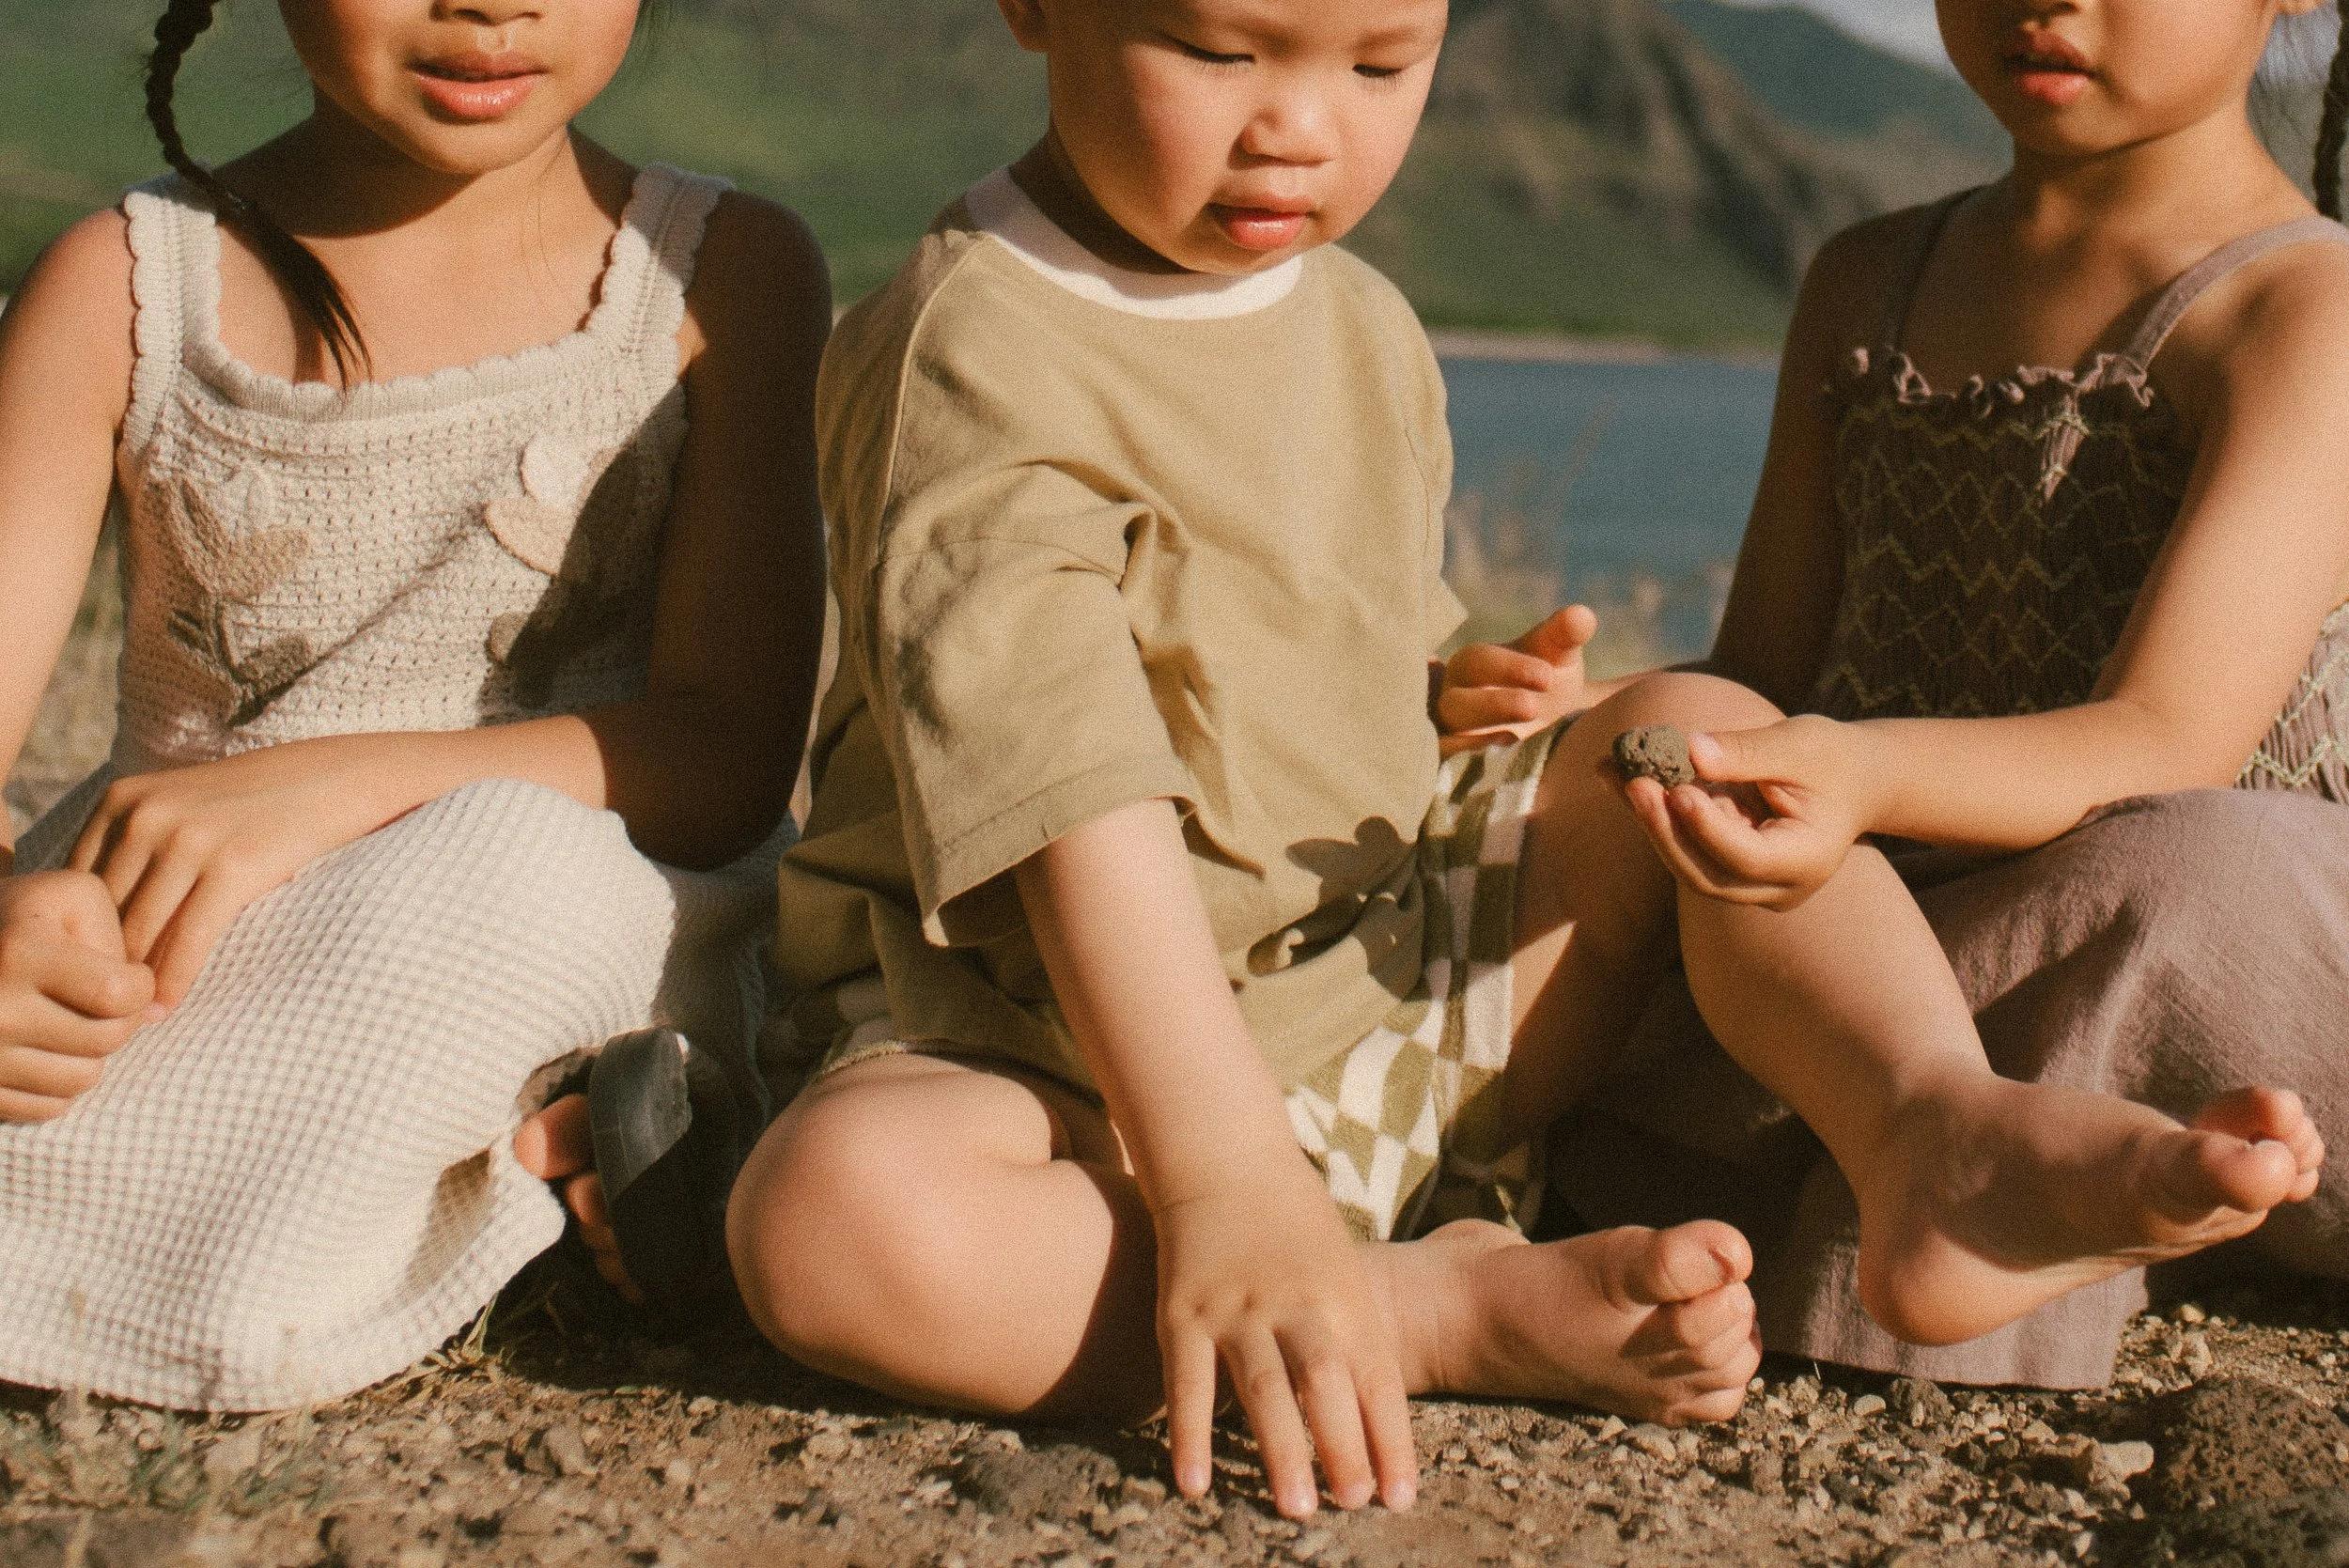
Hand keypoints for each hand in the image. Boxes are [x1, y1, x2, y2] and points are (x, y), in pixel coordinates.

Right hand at [0, 870, 155, 1120]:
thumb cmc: (19, 920)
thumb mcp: (68, 897)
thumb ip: (119, 934)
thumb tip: (151, 1007)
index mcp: (19, 953)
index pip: (119, 995)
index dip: (141, 988)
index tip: (131, 977)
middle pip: (105, 1040)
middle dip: (120, 1020)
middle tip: (102, 1003)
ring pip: (81, 1080)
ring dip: (91, 1055)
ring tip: (72, 1025)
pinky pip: (48, 1107)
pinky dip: (58, 1084)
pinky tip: (46, 1052)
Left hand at [69, 740, 397, 1008]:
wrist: (333, 779)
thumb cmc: (255, 804)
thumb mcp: (179, 806)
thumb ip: (134, 846)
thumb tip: (93, 920)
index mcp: (120, 800)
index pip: (76, 889)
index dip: (77, 938)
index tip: (85, 977)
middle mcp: (144, 816)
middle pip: (103, 913)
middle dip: (100, 965)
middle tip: (101, 1011)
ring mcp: (188, 839)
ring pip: (139, 933)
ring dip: (132, 983)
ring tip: (130, 1019)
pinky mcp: (232, 865)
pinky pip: (189, 939)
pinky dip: (173, 981)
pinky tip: (166, 1008)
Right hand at [1153, 1151, 1415, 1518]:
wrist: (1227, 1161)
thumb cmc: (1298, 1230)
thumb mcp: (1343, 1277)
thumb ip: (1356, 1346)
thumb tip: (1374, 1432)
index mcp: (1344, 1298)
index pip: (1377, 1379)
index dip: (1390, 1440)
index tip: (1399, 1497)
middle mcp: (1295, 1304)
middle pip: (1327, 1382)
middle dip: (1344, 1446)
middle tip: (1353, 1504)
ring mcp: (1236, 1308)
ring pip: (1264, 1385)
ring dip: (1281, 1449)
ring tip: (1297, 1508)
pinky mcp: (1182, 1313)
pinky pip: (1186, 1381)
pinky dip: (1190, 1435)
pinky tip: (1195, 1485)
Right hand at [1436, 605, 1596, 756]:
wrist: (1541, 725)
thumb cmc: (1542, 680)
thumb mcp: (1556, 655)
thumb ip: (1566, 634)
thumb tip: (1582, 615)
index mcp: (1474, 666)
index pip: (1481, 662)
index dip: (1511, 668)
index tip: (1547, 677)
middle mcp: (1455, 700)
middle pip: (1457, 702)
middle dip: (1493, 705)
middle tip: (1533, 708)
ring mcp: (1451, 736)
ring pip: (1447, 738)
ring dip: (1478, 740)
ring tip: (1514, 740)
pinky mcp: (1453, 768)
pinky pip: (1447, 768)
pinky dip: (1463, 767)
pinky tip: (1494, 765)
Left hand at [1620, 715, 1872, 910]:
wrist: (1852, 780)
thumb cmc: (1832, 758)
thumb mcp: (1800, 745)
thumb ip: (1747, 752)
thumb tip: (1690, 750)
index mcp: (1806, 861)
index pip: (1746, 858)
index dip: (1707, 829)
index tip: (1677, 790)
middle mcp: (1776, 887)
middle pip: (1706, 874)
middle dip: (1664, 829)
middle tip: (1632, 782)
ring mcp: (1749, 885)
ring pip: (1686, 863)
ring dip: (1646, 818)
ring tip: (1611, 769)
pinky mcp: (1725, 867)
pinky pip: (1682, 845)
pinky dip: (1652, 811)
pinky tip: (1618, 773)